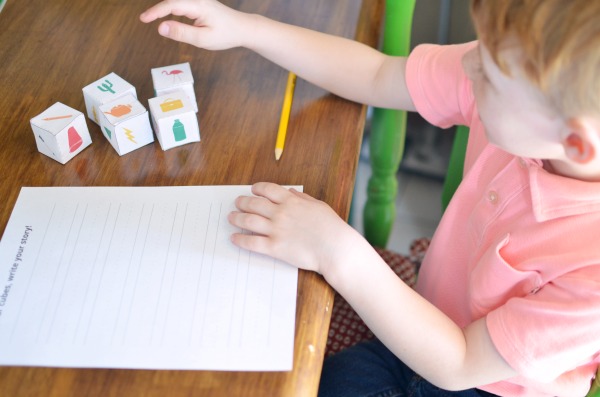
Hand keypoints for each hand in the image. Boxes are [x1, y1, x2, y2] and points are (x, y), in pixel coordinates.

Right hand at [140, 0, 250, 49]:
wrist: (243, 28)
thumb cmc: (226, 35)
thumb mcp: (203, 39)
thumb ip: (181, 33)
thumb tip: (161, 28)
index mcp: (198, 5)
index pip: (171, 5)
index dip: (155, 12)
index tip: (143, 19)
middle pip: (172, 0)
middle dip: (157, 8)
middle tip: (144, 18)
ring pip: (177, 1)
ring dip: (164, 7)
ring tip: (151, 16)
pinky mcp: (200, 2)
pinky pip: (182, 2)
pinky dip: (172, 7)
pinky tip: (166, 15)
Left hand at [228, 182, 364, 274]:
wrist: (335, 248)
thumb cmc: (331, 227)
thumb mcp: (318, 206)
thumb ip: (302, 198)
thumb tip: (290, 191)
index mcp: (291, 201)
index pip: (267, 189)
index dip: (257, 188)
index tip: (252, 190)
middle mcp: (280, 213)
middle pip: (254, 204)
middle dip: (242, 202)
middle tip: (237, 204)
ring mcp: (276, 230)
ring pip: (248, 221)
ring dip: (236, 218)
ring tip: (231, 218)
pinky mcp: (274, 247)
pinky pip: (251, 243)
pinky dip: (240, 240)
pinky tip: (234, 238)